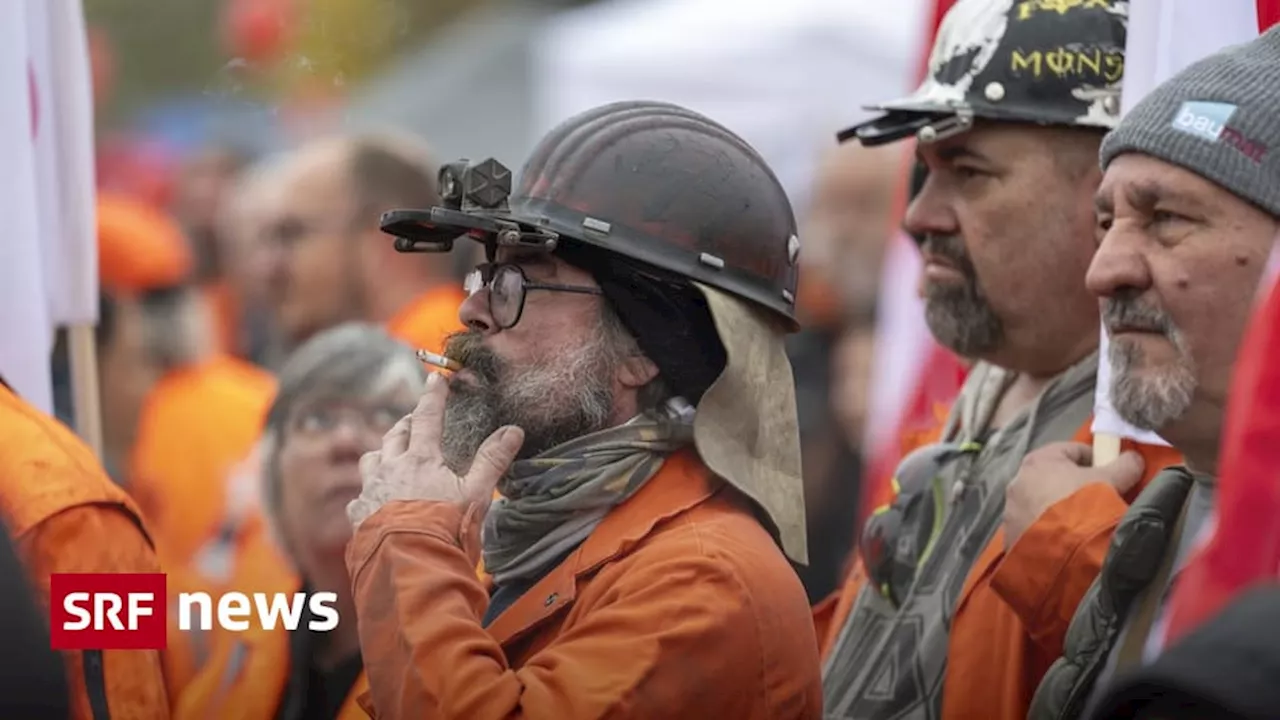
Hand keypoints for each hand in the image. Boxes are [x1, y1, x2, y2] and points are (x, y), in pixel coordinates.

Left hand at [347, 372, 524, 528]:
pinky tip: (373, 502)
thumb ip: (492, 461)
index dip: (433, 396)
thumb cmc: (446, 529)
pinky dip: (367, 494)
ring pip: (370, 460)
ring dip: (381, 454)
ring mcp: (370, 492)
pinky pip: (358, 497)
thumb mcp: (476, 494)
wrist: (409, 566)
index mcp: (421, 460)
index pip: (427, 417)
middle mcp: (390, 469)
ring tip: (390, 457)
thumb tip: (513, 430)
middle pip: (394, 435)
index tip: (435, 378)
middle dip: (405, 424)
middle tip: (414, 421)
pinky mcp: (358, 518)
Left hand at [1002, 442, 1143, 549]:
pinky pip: (1033, 527)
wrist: (1063, 553)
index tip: (1110, 473)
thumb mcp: (1112, 481)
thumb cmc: (1086, 506)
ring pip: (1041, 504)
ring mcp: (1011, 510)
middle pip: (1053, 478)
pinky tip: (1065, 541)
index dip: (1094, 460)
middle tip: (1097, 501)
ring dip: (1058, 510)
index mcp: (1038, 460)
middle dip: (1074, 487)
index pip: (1071, 451)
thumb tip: (1133, 458)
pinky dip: (1048, 531)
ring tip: (1080, 525)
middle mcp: (1018, 481)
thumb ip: (1125, 465)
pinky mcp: (1011, 535)